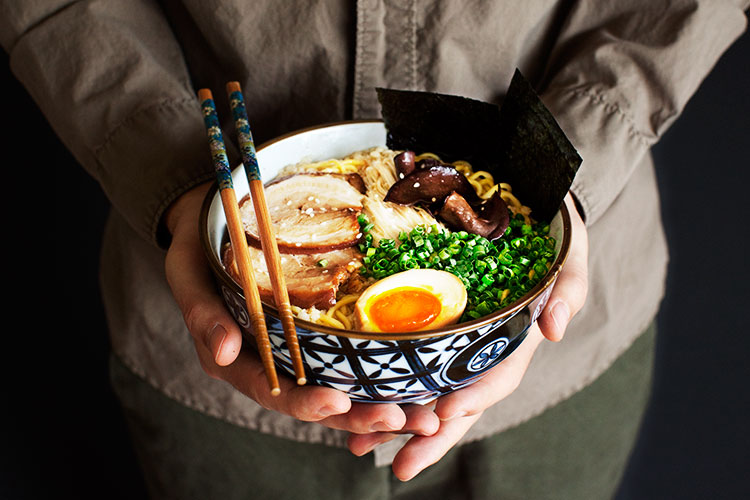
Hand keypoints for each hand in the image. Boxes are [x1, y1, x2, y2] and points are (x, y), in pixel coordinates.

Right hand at [163, 183, 440, 435]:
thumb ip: (202, 314)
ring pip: (339, 387)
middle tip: (401, 420)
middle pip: (316, 401)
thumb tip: (226, 353)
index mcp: (237, 360)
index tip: (339, 402)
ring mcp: (296, 351)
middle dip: (358, 416)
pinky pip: (348, 360)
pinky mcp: (316, 334)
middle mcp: (271, 363)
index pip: (273, 392)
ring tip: (422, 415)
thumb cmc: (199, 247)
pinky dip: (379, 373)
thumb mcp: (188, 273)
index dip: (305, 402)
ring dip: (378, 404)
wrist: (214, 220)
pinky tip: (414, 381)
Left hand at [347, 193, 588, 479]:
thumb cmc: (549, 233)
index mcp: (516, 338)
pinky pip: (408, 362)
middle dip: (433, 437)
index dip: (475, 396)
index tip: (445, 412)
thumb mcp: (567, 253)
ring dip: (398, 423)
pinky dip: (386, 386)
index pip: (498, 376)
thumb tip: (555, 330)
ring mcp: (456, 343)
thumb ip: (569, 287)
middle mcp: (483, 349)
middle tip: (403, 466)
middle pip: (460, 401)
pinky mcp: (431, 329)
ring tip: (361, 447)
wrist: (523, 213)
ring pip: (428, 391)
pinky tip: (355, 405)